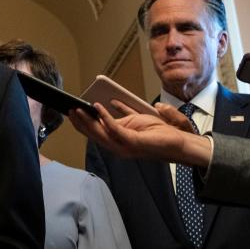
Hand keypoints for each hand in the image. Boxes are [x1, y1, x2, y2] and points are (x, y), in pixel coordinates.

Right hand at [69, 103, 211, 167]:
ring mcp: (124, 146)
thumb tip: (113, 102)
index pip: (95, 133)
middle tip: (69, 109)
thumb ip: (124, 113)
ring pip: (99, 133)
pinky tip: (98, 106)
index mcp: (118, 141)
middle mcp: (118, 146)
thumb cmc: (160, 132)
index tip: (73, 112)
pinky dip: (104, 116)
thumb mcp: (138, 119)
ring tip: (78, 108)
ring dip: (87, 120)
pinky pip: (113, 128)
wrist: (179, 142)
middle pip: (93, 134)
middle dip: (80, 122)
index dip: (83, 124)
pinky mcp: (132, 142)